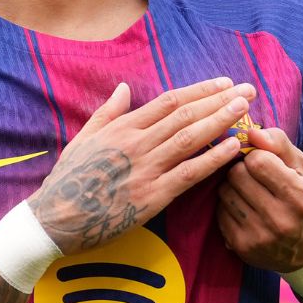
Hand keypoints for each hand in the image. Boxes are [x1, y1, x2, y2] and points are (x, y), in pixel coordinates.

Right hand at [28, 77, 252, 253]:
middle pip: (185, 114)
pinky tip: (233, 147)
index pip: (169, 101)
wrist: (54, 219)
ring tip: (246, 109)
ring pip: (190, 138)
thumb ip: (108, 112)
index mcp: (122, 127)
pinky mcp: (152, 196)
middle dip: (219, 100)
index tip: (223, 83)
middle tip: (248, 90)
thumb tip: (124, 88)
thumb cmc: (68, 180)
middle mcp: (136, 143)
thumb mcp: (83, 139)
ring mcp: (145, 169)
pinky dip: (213, 158)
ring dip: (220, 121)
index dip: (199, 90)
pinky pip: (189, 173)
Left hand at [215, 127, 302, 272]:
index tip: (261, 162)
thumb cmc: (302, 199)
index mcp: (299, 195)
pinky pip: (220, 213)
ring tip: (246, 192)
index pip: (258, 161)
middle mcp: (281, 219)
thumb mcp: (300, 168)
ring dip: (231, 187)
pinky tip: (242, 209)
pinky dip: (227, 206)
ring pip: (225, 192)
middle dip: (240, 169)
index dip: (255, 156)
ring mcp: (260, 235)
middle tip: (250, 176)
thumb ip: (279, 143)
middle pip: (237, 175)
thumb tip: (251, 132)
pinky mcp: (243, 246)